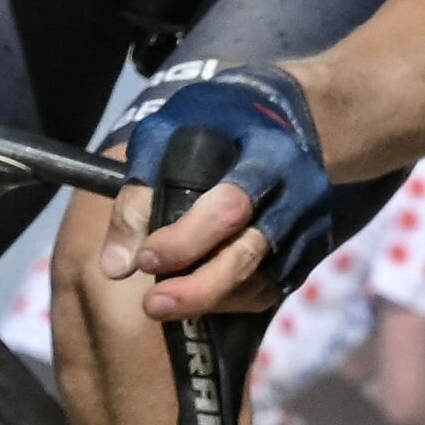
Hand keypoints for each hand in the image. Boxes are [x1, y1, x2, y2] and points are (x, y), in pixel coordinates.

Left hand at [101, 62, 338, 319]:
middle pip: (248, 255)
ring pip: (259, 283)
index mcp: (267, 156)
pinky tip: (200, 297)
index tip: (144, 260)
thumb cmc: (221, 120)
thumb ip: (140, 190)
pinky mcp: (308, 254)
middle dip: (198, 289)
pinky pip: (269, 291)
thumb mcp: (172, 131)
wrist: (292, 118)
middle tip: (152, 306)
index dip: (185, 240)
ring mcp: (307, 229)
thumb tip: (116, 266)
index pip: (229, 207)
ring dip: (211, 301)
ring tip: (166, 303)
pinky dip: (231, 301)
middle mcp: (297, 197)